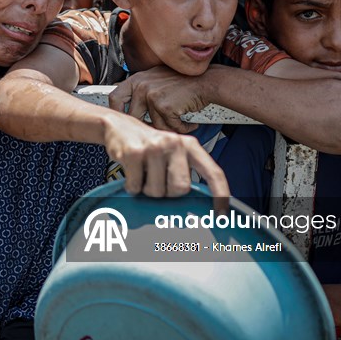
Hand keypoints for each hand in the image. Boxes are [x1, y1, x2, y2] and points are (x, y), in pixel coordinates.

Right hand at [102, 113, 228, 202]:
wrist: (118, 126)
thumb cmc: (148, 145)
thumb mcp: (172, 153)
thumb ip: (185, 171)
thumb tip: (195, 201)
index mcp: (189, 145)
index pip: (213, 172)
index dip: (220, 194)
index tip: (222, 213)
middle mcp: (174, 143)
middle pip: (181, 188)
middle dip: (168, 192)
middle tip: (159, 180)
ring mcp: (154, 147)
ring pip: (157, 191)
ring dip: (147, 189)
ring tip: (144, 173)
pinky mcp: (134, 153)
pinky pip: (136, 186)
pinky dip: (132, 186)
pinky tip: (132, 172)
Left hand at [108, 65, 209, 133]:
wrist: (207, 81)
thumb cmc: (185, 82)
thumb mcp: (157, 79)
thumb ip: (142, 89)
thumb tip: (128, 104)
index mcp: (137, 79)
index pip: (115, 97)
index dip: (117, 111)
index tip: (122, 120)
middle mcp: (142, 86)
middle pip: (133, 116)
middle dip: (148, 125)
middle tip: (161, 124)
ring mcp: (151, 95)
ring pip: (153, 124)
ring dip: (169, 126)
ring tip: (180, 119)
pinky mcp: (163, 106)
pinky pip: (167, 127)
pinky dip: (180, 127)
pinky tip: (188, 120)